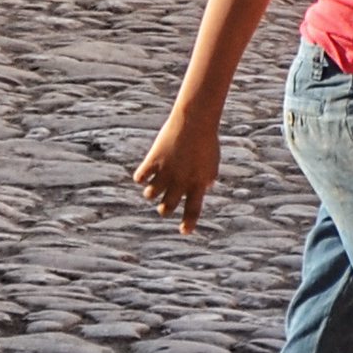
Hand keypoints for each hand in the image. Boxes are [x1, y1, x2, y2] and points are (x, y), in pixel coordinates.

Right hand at [133, 114, 217, 231]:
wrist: (194, 121)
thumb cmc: (206, 141)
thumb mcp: (212, 163)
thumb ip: (207, 179)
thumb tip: (203, 190)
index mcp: (198, 184)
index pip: (193, 210)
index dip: (188, 223)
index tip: (184, 231)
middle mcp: (181, 182)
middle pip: (167, 207)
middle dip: (164, 209)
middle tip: (163, 207)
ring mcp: (166, 172)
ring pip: (150, 195)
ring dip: (151, 193)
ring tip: (153, 188)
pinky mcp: (153, 160)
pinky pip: (140, 177)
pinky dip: (140, 177)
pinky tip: (143, 174)